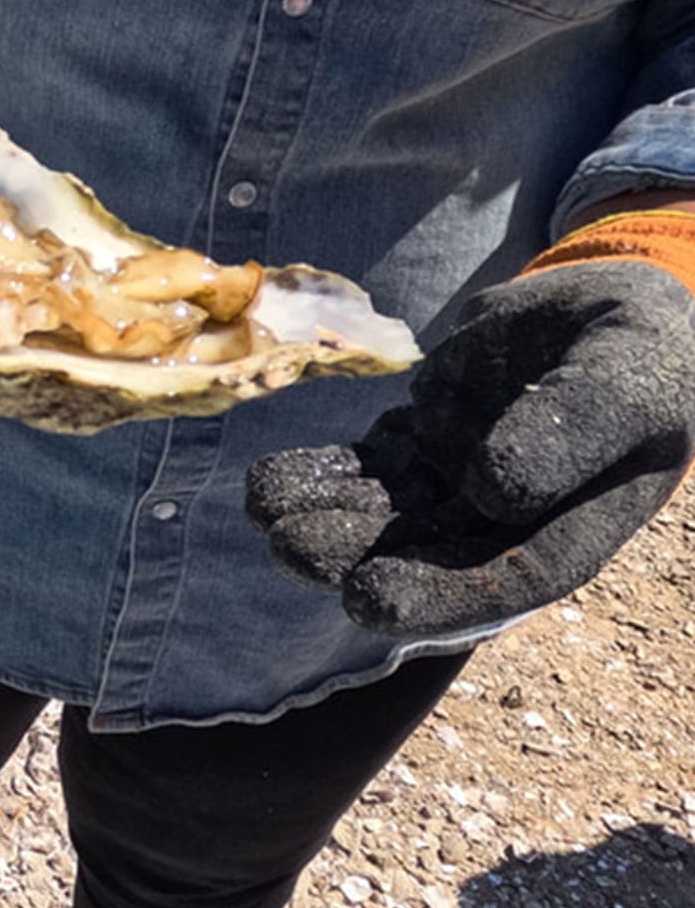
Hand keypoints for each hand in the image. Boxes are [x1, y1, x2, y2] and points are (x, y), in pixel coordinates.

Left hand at [247, 261, 694, 635]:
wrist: (609, 309)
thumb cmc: (640, 349)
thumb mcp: (625, 378)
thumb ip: (573, 428)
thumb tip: (493, 491)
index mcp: (576, 526)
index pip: (508, 580)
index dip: (440, 595)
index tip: (371, 598)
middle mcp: (508, 523)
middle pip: (428, 557)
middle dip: (357, 559)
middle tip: (293, 550)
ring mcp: (457, 488)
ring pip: (384, 518)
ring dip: (324, 522)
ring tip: (267, 516)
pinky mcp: (419, 448)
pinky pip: (363, 472)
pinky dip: (316, 479)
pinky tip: (266, 483)